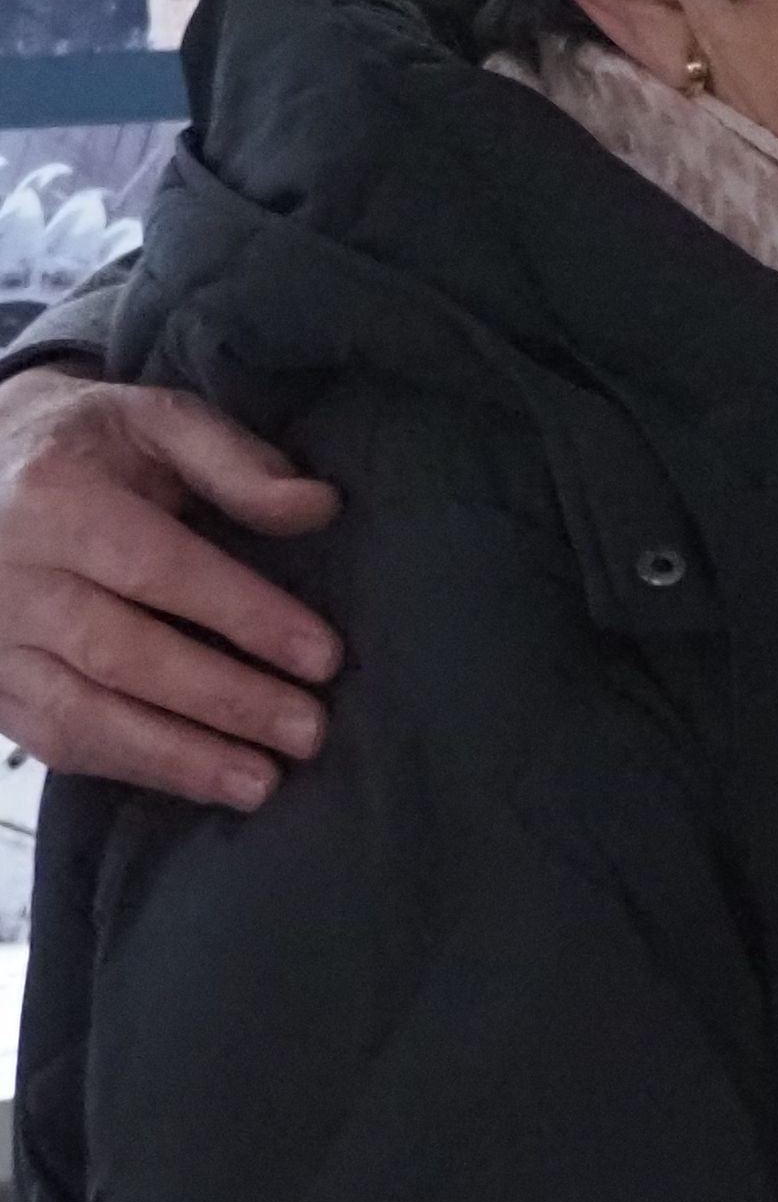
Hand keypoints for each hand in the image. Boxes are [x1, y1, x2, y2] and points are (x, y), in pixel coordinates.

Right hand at [0, 370, 344, 812]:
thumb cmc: (86, 445)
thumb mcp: (154, 420)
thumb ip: (235, 462)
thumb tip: (317, 508)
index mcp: (54, 498)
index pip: (157, 568)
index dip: (243, 615)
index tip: (322, 656)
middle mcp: (8, 575)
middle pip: (121, 653)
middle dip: (223, 699)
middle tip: (309, 731)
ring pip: (79, 712)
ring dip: (176, 756)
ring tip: (262, 781)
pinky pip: (51, 739)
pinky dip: (128, 766)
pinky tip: (196, 781)